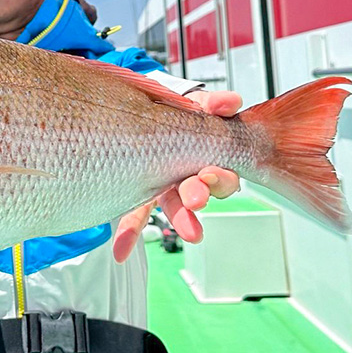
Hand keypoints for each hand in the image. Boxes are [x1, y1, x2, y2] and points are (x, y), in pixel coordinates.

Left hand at [113, 90, 242, 262]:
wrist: (141, 110)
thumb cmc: (176, 111)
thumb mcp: (196, 104)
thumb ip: (213, 105)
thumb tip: (231, 102)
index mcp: (204, 156)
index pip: (220, 174)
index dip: (219, 178)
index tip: (210, 175)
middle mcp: (187, 175)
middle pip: (199, 191)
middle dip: (198, 196)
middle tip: (194, 198)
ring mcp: (164, 184)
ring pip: (173, 205)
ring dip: (179, 219)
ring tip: (187, 232)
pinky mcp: (138, 191)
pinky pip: (135, 214)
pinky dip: (129, 233)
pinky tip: (120, 251)